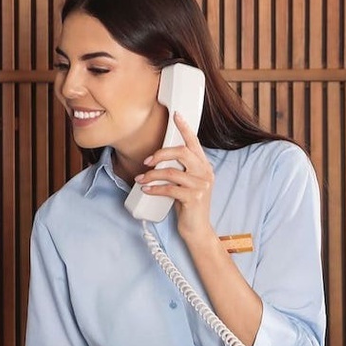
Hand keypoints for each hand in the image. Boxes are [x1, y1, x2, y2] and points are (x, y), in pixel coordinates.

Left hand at [132, 114, 216, 243]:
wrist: (198, 230)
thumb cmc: (189, 206)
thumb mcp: (187, 184)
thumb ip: (180, 169)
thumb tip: (157, 159)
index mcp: (204, 166)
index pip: (194, 142)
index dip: (185, 128)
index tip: (175, 115)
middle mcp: (205, 172)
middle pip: (181, 152)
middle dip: (160, 153)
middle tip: (146, 160)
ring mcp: (201, 185)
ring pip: (171, 172)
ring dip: (151, 175)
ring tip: (140, 179)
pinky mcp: (193, 198)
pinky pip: (169, 189)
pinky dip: (154, 188)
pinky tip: (145, 189)